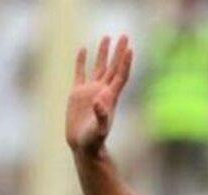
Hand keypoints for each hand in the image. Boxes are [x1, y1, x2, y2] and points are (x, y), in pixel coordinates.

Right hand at [67, 35, 132, 155]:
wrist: (83, 147)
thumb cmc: (93, 142)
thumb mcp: (98, 130)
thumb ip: (101, 117)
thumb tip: (99, 101)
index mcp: (110, 98)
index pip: (120, 76)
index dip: (125, 62)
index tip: (129, 48)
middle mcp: (102, 91)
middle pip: (113, 67)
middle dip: (118, 52)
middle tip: (124, 35)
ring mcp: (90, 91)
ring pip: (99, 67)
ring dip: (103, 53)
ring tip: (107, 37)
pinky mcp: (77, 93)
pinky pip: (80, 73)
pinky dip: (81, 61)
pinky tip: (83, 49)